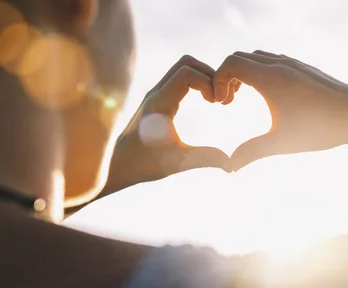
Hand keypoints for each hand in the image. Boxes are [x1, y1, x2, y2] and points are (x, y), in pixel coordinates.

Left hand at [103, 55, 231, 195]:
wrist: (117, 165)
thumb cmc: (144, 165)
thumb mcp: (178, 162)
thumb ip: (205, 159)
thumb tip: (231, 164)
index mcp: (159, 103)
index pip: (187, 72)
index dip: (208, 82)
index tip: (217, 103)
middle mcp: (156, 93)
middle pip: (186, 62)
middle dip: (209, 74)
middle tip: (219, 98)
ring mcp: (155, 94)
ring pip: (182, 67)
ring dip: (202, 76)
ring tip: (214, 99)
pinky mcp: (157, 99)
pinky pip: (179, 78)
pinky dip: (195, 82)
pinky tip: (204, 102)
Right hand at [214, 50, 347, 170]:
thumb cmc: (319, 129)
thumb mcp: (280, 143)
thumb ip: (250, 152)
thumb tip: (228, 168)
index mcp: (269, 77)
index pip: (230, 63)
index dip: (217, 80)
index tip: (222, 104)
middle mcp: (280, 64)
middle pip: (240, 57)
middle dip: (227, 77)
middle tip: (228, 102)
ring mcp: (293, 64)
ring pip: (257, 57)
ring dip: (243, 73)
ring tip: (243, 98)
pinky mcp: (304, 68)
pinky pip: (272, 60)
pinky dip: (259, 71)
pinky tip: (267, 95)